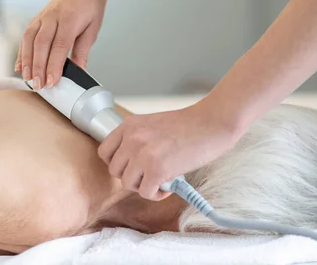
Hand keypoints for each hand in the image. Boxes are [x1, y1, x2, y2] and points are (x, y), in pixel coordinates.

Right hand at [15, 0, 106, 88]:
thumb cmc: (89, 8)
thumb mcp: (92, 29)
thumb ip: (83, 51)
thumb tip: (79, 72)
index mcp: (69, 19)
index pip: (60, 46)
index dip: (54, 65)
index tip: (52, 81)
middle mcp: (52, 17)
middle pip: (42, 44)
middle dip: (38, 67)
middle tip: (38, 85)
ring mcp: (42, 17)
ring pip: (30, 40)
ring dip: (27, 61)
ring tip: (28, 79)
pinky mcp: (36, 20)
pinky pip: (26, 37)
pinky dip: (21, 53)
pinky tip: (20, 67)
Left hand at [97, 102, 240, 200]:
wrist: (211, 123)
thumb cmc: (187, 125)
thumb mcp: (151, 124)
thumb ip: (136, 139)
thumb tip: (128, 163)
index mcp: (129, 125)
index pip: (104, 152)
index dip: (118, 163)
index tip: (131, 166)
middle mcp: (132, 138)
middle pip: (115, 171)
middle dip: (132, 176)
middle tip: (149, 174)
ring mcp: (143, 154)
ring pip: (128, 184)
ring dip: (144, 186)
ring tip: (160, 180)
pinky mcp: (157, 169)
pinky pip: (146, 193)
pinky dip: (157, 194)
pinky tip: (169, 185)